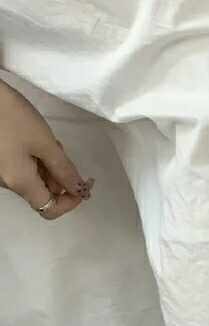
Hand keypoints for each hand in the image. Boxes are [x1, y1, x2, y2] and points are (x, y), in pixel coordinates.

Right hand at [0, 79, 91, 219]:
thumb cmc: (11, 116)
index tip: (83, 184)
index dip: (70, 202)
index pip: (49, 210)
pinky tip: (34, 139)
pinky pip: (20, 169)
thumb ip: (64, 169)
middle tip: (62, 151)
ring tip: (46, 140)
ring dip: (47, 167)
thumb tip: (78, 190)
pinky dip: (34, 160)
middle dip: (59, 178)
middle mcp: (7, 183)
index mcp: (20, 183)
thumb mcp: (44, 142)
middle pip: (41, 194)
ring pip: (32, 180)